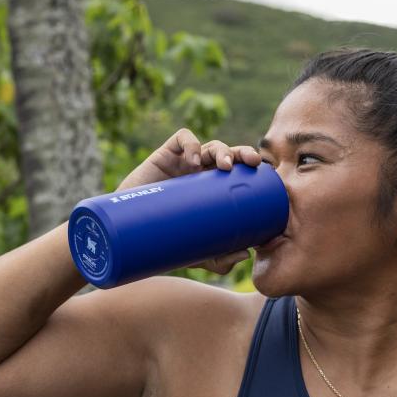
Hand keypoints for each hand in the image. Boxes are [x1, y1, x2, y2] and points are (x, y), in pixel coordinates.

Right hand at [117, 128, 260, 274]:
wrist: (131, 235)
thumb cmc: (167, 239)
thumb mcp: (198, 254)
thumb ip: (221, 258)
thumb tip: (246, 254)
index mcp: (216, 189)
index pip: (240, 171)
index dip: (253, 167)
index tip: (266, 174)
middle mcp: (204, 173)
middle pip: (230, 153)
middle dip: (244, 152)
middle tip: (251, 162)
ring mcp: (185, 163)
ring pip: (210, 145)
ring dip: (222, 150)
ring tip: (223, 165)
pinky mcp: (165, 155)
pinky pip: (183, 138)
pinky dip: (192, 144)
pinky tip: (193, 160)